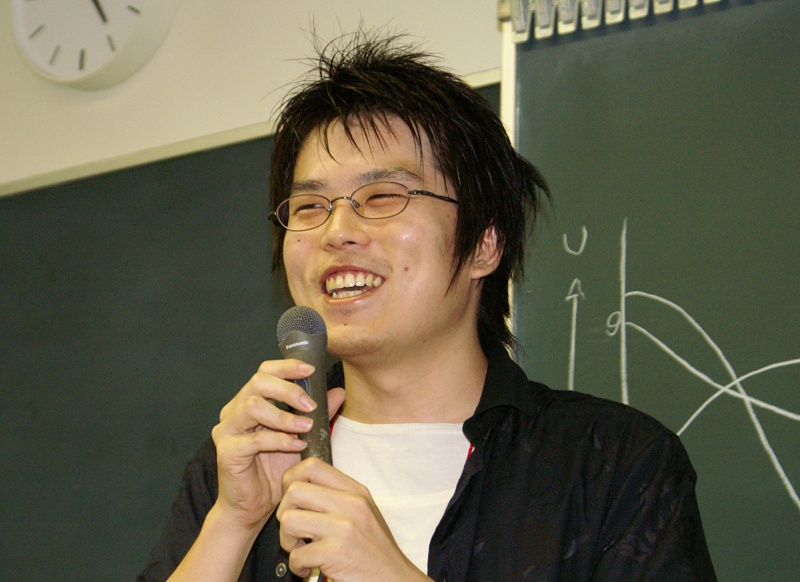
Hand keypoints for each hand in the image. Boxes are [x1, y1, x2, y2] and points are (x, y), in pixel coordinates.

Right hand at [211, 359, 344, 532]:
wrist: (252, 508)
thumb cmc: (273, 471)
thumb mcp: (301, 437)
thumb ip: (318, 414)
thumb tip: (338, 392)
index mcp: (249, 402)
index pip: (264, 372)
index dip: (286, 367)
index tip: (311, 370)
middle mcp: (234, 411)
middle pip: (257, 383)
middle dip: (288, 389)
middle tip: (310, 404)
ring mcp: (227, 430)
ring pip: (252, 406)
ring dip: (284, 415)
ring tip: (306, 426)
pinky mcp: (226, 452)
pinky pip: (253, 440)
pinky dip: (279, 440)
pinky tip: (296, 445)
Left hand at [277, 458, 431, 581]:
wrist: (394, 579)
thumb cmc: (375, 550)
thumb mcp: (364, 512)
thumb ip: (337, 497)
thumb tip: (300, 489)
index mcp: (355, 491)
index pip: (312, 466)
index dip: (291, 480)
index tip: (293, 500)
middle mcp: (351, 504)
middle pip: (294, 490)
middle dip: (284, 512)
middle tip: (294, 529)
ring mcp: (344, 528)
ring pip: (289, 520)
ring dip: (287, 540)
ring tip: (300, 549)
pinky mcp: (336, 552)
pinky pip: (297, 554)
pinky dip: (297, 566)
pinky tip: (308, 568)